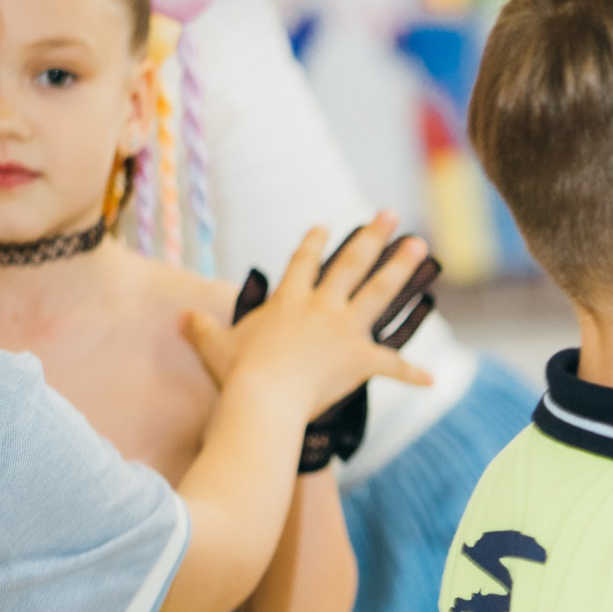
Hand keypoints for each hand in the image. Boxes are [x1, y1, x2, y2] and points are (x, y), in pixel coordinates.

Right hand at [182, 214, 431, 416]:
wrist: (264, 396)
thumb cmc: (237, 371)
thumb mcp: (213, 346)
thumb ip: (200, 328)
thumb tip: (181, 318)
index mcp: (289, 301)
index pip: (303, 264)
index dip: (314, 244)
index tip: (326, 226)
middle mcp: (321, 307)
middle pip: (352, 264)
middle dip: (372, 237)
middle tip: (391, 215)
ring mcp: (345, 331)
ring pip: (379, 293)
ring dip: (402, 269)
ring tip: (421, 246)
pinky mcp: (361, 360)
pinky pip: (392, 368)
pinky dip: (412, 375)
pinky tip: (432, 380)